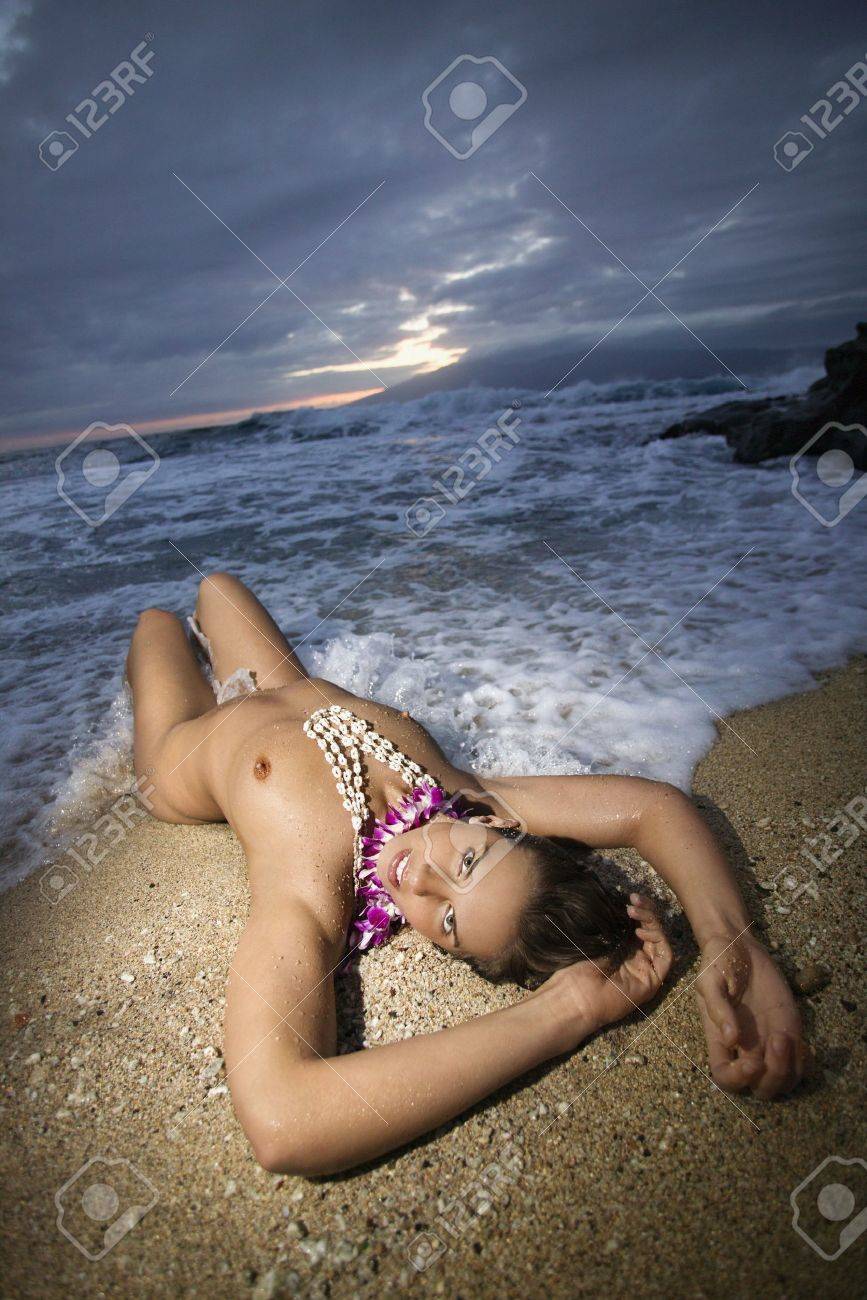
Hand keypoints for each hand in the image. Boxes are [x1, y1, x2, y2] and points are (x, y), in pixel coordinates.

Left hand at [541, 894, 672, 1049]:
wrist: (577, 996)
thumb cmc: (578, 969)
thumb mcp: (598, 940)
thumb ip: (613, 926)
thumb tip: (622, 902)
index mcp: (624, 951)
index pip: (639, 925)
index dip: (639, 910)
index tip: (629, 897)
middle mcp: (637, 960)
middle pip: (652, 931)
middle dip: (646, 911)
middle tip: (634, 898)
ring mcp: (646, 971)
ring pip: (660, 940)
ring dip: (651, 921)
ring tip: (634, 911)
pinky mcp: (653, 981)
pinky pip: (666, 957)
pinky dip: (659, 940)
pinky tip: (641, 931)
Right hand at [695, 931, 808, 1098]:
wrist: (740, 946)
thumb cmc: (718, 962)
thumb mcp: (710, 980)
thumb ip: (718, 1008)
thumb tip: (731, 1038)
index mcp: (720, 1040)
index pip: (726, 1079)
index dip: (739, 1079)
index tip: (752, 1061)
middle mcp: (745, 1049)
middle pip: (760, 1090)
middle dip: (772, 1077)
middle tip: (776, 1041)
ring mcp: (769, 1043)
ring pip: (784, 1081)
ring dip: (789, 1069)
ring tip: (786, 1036)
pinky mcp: (790, 1031)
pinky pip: (802, 1063)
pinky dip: (806, 1062)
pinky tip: (803, 1042)